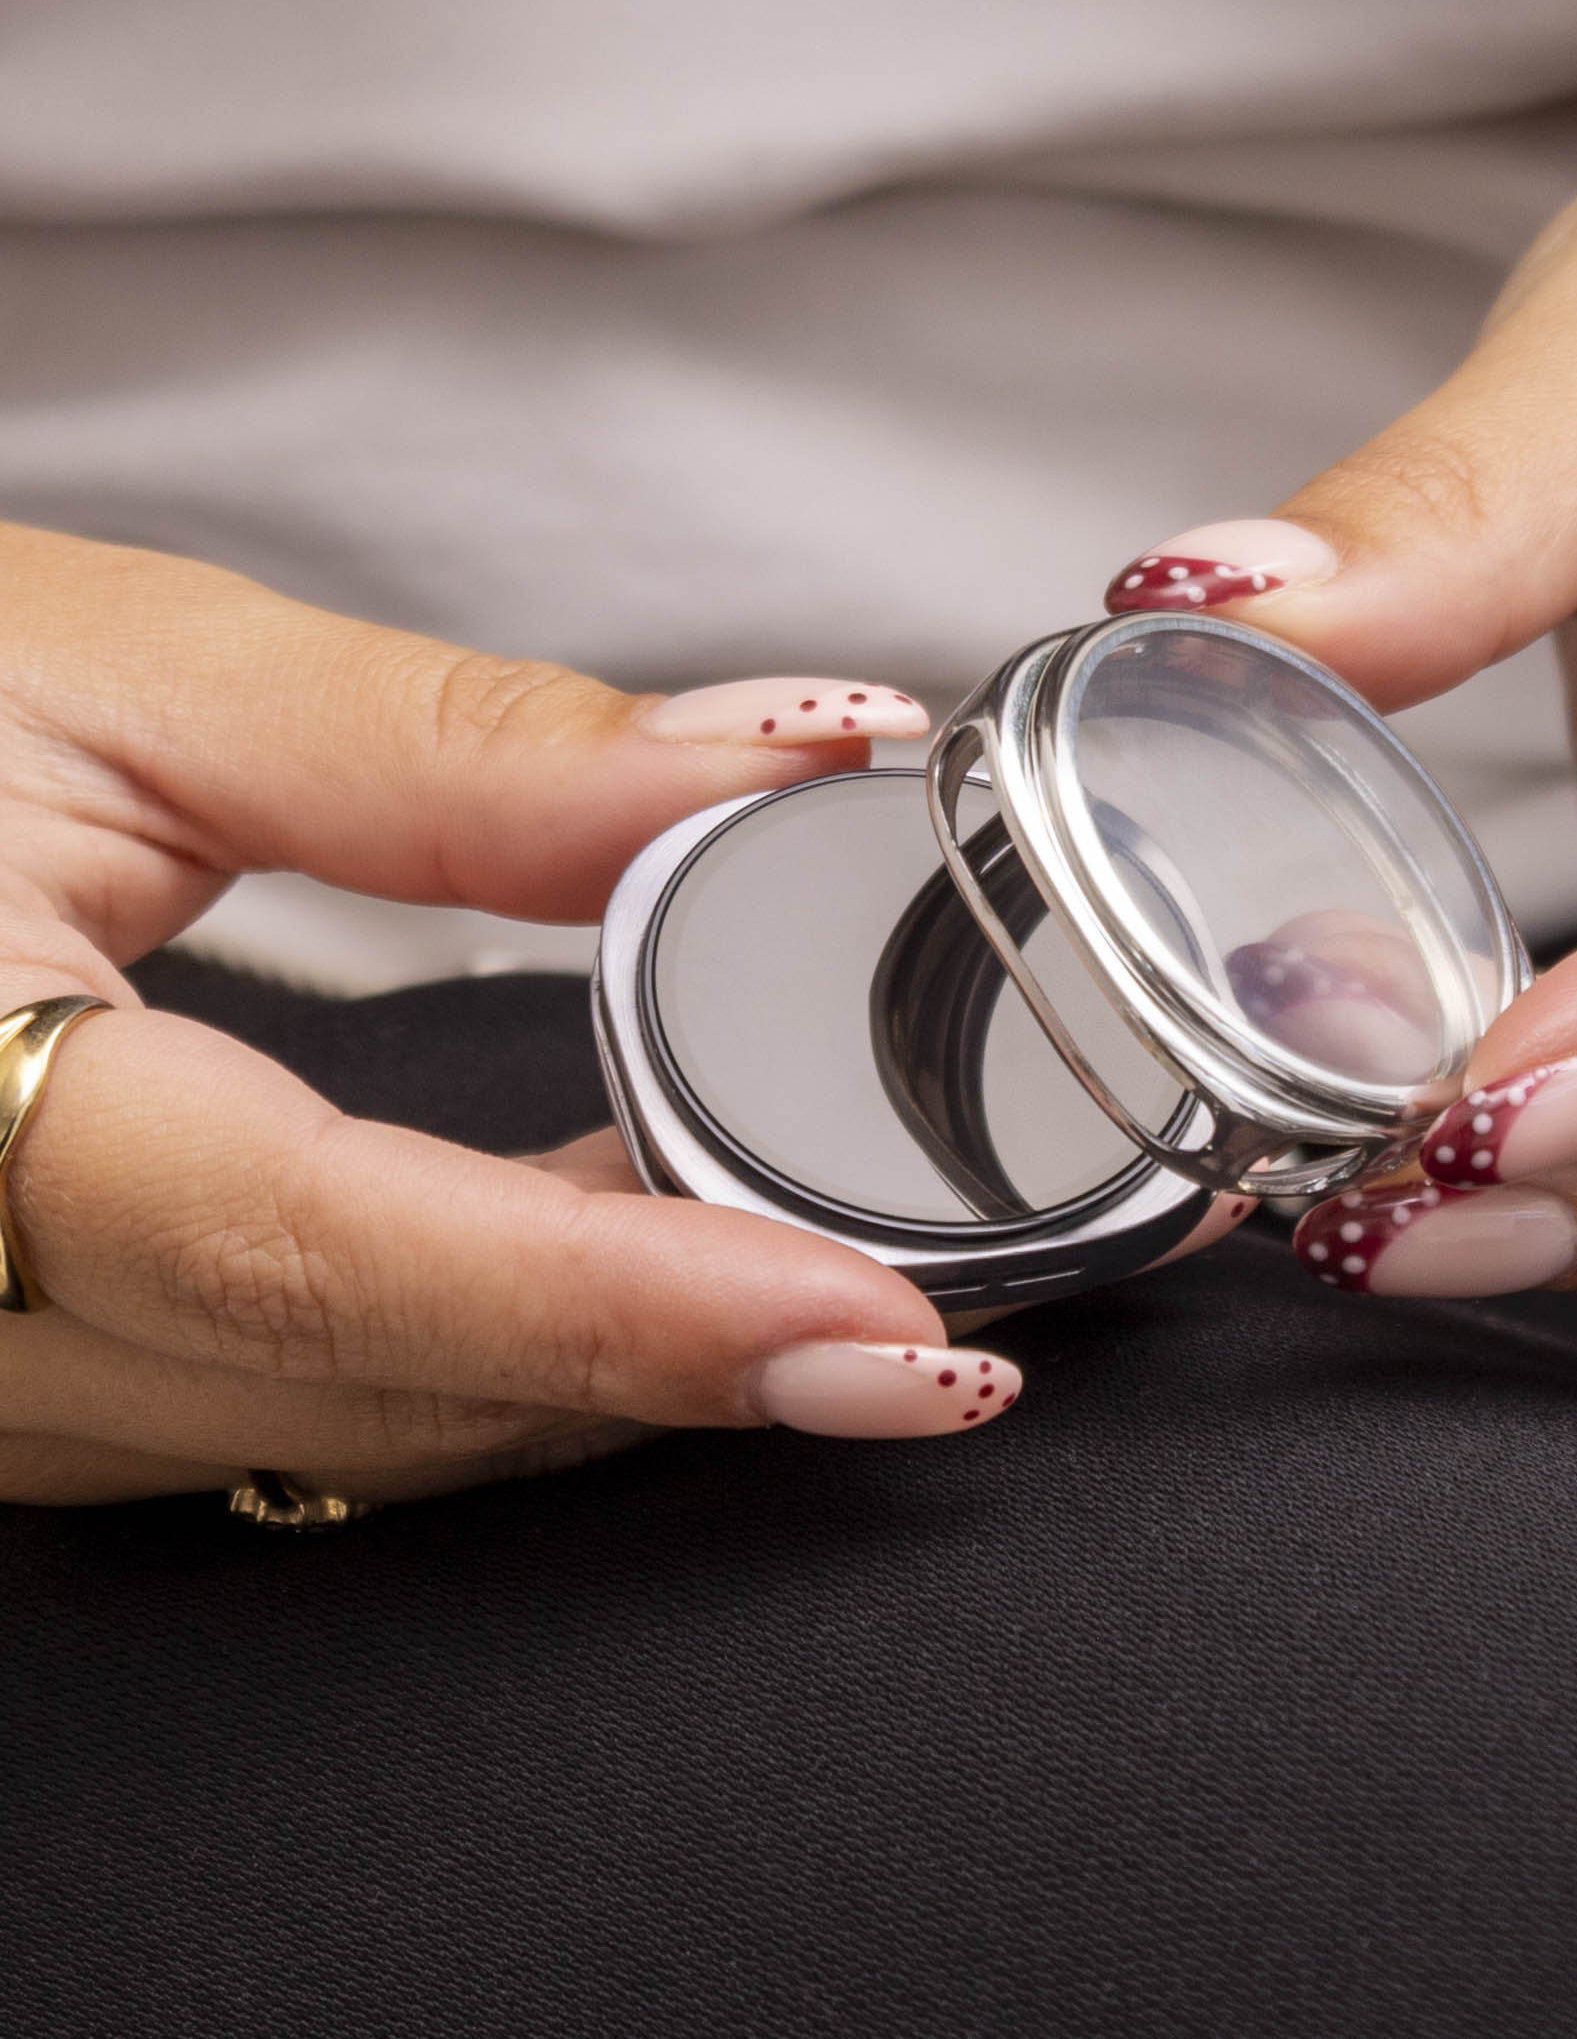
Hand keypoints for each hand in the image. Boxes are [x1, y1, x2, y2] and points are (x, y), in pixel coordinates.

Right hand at [0, 521, 1040, 1506]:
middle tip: (952, 1327)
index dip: (629, 1311)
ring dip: (615, 1377)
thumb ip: (467, 754)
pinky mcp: (26, 1360)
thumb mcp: (108, 673)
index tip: (880, 1336)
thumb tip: (782, 763)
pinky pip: (309, 1399)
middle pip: (394, 1397)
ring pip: (364, 1434)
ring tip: (846, 1289)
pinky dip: (500, 1346)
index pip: (342, 1262)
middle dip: (692, 1378)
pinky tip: (639, 1252)